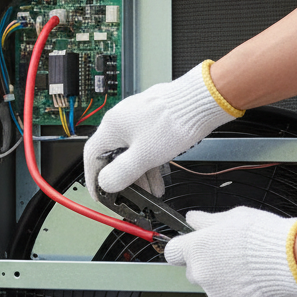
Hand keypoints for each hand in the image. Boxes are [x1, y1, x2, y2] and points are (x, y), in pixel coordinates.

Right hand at [83, 61, 241, 202]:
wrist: (204, 100)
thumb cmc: (175, 120)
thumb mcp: (144, 156)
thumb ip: (121, 174)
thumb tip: (106, 184)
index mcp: (113, 126)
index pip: (92, 157)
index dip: (93, 179)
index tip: (100, 194)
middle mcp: (122, 120)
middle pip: (114, 157)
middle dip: (124, 180)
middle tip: (131, 196)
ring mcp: (139, 119)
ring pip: (132, 153)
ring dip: (140, 175)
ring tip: (151, 192)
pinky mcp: (155, 121)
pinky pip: (146, 147)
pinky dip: (150, 164)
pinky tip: (158, 178)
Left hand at [163, 207, 296, 296]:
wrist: (294, 260)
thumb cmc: (266, 236)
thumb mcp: (235, 217)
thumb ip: (208, 220)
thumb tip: (193, 218)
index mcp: (197, 249)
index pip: (173, 252)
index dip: (184, 249)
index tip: (195, 248)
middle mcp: (201, 274)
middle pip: (195, 272)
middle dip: (209, 266)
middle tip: (233, 257)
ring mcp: (215, 294)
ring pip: (214, 288)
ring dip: (226, 282)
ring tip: (250, 270)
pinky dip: (242, 296)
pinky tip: (257, 284)